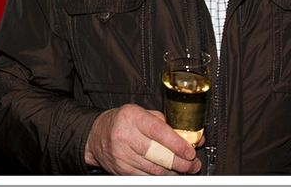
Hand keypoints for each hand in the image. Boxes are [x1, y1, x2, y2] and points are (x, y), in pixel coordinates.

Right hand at [84, 104, 201, 174]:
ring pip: (155, 170)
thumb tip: (191, 136)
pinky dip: (160, 176)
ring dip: (174, 172)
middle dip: (181, 162)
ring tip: (184, 168)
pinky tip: (168, 172)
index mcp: (133, 117)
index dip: (178, 144)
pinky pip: (146, 177)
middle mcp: (125, 136)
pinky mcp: (122, 170)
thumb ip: (166, 123)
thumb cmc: (123, 122)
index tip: (190, 151)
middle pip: (159, 155)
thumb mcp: (142, 113)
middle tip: (192, 163)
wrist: (97, 135)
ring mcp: (122, 155)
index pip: (160, 133)